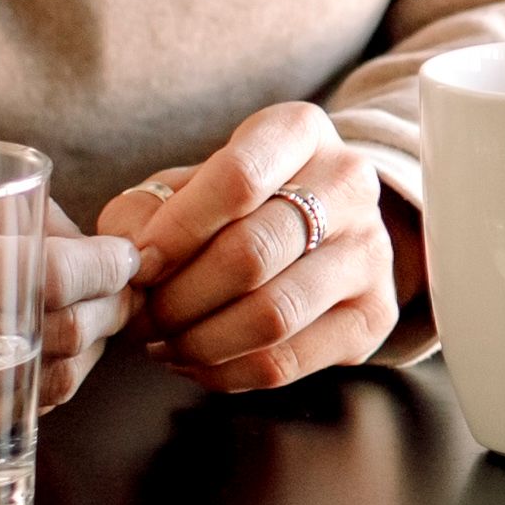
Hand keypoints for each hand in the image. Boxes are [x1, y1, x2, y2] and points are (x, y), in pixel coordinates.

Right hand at [0, 199, 135, 417]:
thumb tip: (81, 242)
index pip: (46, 275)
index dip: (104, 268)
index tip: (127, 258)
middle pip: (54, 338)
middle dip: (106, 314)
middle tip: (121, 291)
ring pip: (38, 389)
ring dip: (84, 359)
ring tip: (93, 324)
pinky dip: (42, 394)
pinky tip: (50, 362)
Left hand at [97, 100, 408, 391]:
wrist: (319, 229)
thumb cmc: (234, 204)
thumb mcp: (186, 185)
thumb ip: (146, 212)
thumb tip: (130, 262)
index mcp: (300, 132)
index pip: (239, 179)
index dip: (177, 230)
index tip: (138, 265)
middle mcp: (349, 184)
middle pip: (251, 253)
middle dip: (178, 297)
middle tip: (141, 317)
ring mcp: (370, 252)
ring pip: (271, 315)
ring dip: (198, 341)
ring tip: (163, 341)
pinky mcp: (374, 315)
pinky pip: (286, 361)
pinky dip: (225, 372)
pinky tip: (196, 361)